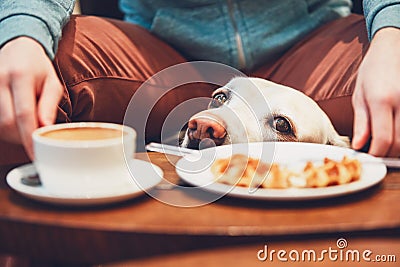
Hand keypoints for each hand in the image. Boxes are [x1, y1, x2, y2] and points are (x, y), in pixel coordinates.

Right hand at [0, 37, 62, 158]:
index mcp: (20, 76)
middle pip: (6, 123)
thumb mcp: (52, 82)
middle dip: (21, 138)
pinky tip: (15, 123)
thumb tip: (45, 128)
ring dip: (13, 134)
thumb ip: (49, 105)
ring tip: (26, 128)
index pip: (23, 114)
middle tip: (35, 140)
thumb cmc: (37, 67)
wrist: (17, 47)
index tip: (36, 153)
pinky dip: (5, 128)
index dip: (29, 137)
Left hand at [352, 27, 399, 156]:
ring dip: (398, 146)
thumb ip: (361, 123)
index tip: (368, 156)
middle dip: (387, 153)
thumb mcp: (359, 96)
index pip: (383, 139)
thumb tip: (359, 145)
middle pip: (399, 143)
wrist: (393, 47)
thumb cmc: (373, 69)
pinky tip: (395, 131)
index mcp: (381, 100)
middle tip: (376, 152)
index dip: (376, 154)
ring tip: (385, 142)